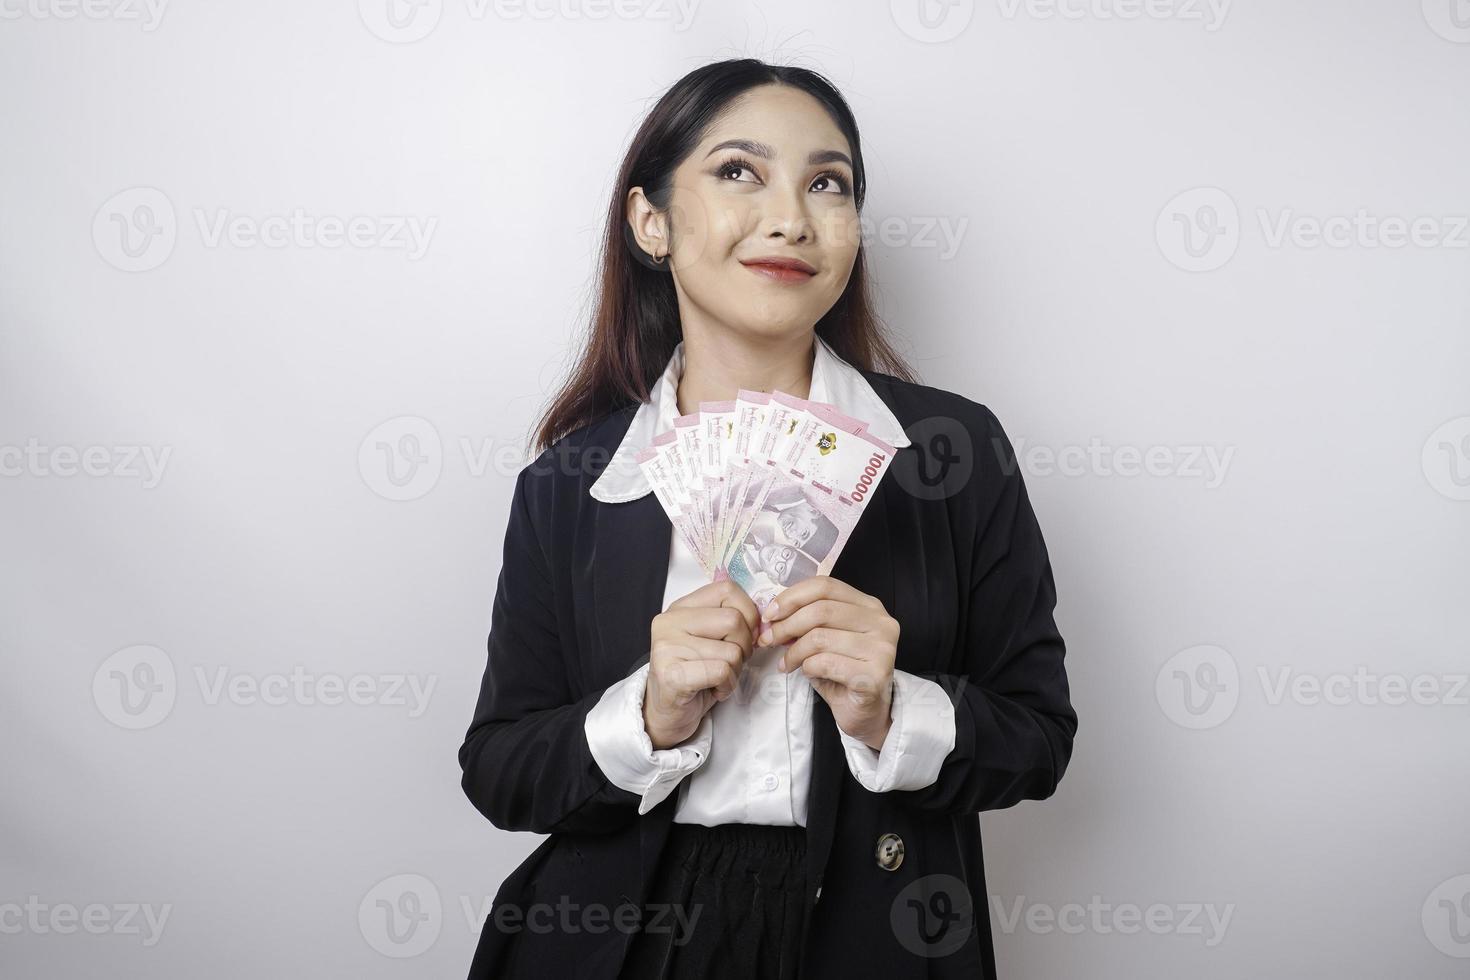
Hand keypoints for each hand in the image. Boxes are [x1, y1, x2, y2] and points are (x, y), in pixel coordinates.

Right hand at [644, 579, 758, 749]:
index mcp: (681, 607)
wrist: (666, 713)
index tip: (745, 635)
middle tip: (730, 663)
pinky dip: (727, 685)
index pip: (727, 589)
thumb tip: (766, 620)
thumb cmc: (696, 674)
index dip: (748, 613)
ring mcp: (667, 647)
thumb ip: (731, 620)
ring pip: (731, 650)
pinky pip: (722, 671)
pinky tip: (713, 690)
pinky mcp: (671, 674)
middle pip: (734, 620)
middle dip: (744, 646)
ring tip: (717, 678)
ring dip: (735, 671)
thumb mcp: (712, 639)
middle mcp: (669, 621)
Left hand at [757, 576, 897, 750]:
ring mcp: (882, 648)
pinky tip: (807, 674)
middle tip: (768, 640)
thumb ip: (805, 621)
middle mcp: (881, 622)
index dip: (791, 597)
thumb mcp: (823, 639)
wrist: (865, 713)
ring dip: (794, 651)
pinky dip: (807, 668)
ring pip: (820, 637)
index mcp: (869, 606)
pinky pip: (825, 663)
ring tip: (787, 663)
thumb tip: (772, 615)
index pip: (825, 586)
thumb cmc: (842, 673)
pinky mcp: (875, 675)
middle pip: (821, 610)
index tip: (769, 615)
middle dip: (786, 625)